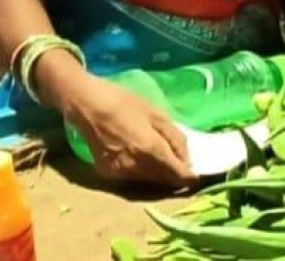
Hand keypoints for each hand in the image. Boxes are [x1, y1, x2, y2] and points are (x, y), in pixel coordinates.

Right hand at [61, 74, 195, 187]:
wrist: (87, 105)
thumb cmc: (124, 103)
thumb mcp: (157, 114)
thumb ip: (176, 138)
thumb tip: (187, 159)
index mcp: (152, 151)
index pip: (179, 176)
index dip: (191, 177)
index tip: (197, 173)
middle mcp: (137, 168)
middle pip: (164, 181)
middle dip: (175, 175)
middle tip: (180, 162)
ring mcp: (120, 174)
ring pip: (148, 181)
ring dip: (158, 174)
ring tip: (159, 156)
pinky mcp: (108, 175)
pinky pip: (132, 178)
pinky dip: (140, 171)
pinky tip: (138, 155)